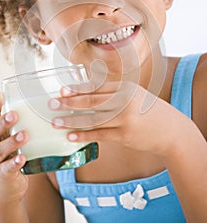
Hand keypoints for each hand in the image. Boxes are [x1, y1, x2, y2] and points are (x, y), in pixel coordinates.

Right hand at [0, 93, 28, 202]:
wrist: (6, 187)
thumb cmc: (8, 155)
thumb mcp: (6, 138)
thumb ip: (11, 122)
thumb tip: (30, 100)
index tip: (0, 96)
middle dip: (2, 122)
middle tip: (14, 115)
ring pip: (0, 149)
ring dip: (12, 141)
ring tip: (24, 135)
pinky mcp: (2, 174)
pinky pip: (8, 167)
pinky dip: (14, 162)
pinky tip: (22, 158)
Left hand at [50, 81, 188, 156]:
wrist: (171, 129)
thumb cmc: (147, 110)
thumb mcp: (133, 94)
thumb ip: (112, 92)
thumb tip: (84, 89)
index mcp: (125, 87)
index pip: (97, 86)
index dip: (77, 88)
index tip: (61, 90)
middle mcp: (124, 101)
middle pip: (91, 101)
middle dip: (69, 102)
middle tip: (52, 104)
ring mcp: (125, 119)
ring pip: (93, 119)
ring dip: (72, 121)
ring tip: (55, 122)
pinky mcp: (125, 135)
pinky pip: (99, 135)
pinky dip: (84, 135)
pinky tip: (71, 136)